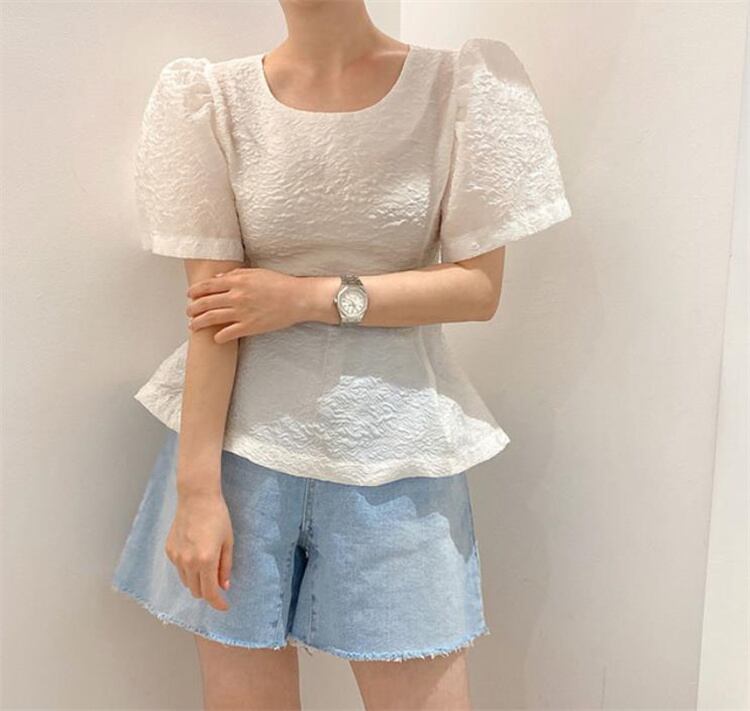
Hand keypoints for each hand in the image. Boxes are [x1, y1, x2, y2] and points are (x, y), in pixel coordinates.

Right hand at [165, 490, 233, 611]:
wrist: (196, 497)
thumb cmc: (217, 516)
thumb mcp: (228, 541)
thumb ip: (225, 566)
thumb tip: (224, 586)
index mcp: (206, 560)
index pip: (210, 593)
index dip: (218, 603)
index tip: (224, 606)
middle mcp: (188, 562)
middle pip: (196, 591)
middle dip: (208, 592)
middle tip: (218, 582)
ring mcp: (176, 557)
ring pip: (186, 582)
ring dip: (197, 581)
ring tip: (207, 565)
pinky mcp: (169, 550)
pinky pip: (179, 569)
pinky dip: (188, 569)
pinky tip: (196, 553)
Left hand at [185, 267, 306, 343]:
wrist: (298, 299)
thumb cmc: (280, 283)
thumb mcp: (256, 272)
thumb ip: (236, 274)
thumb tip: (218, 278)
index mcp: (237, 281)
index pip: (208, 286)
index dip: (195, 291)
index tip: (189, 295)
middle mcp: (236, 296)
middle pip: (206, 303)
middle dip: (193, 308)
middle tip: (188, 312)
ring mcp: (241, 312)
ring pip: (212, 318)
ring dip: (199, 323)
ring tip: (193, 326)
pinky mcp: (249, 326)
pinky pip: (228, 333)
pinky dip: (219, 337)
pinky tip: (215, 338)